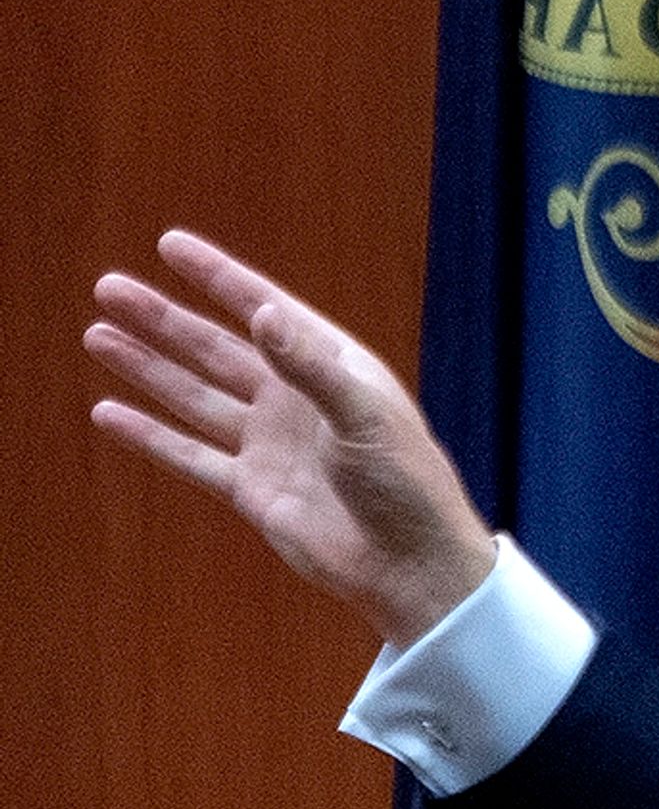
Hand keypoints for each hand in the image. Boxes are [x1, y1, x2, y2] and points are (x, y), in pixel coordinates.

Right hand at [85, 232, 496, 647]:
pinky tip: (109, 413)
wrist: (410, 565)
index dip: (217, 277)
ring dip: (147, 367)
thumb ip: (312, 368)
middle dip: (163, 318)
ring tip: (98, 334)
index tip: (170, 244)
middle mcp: (295, 399)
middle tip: (109, 286)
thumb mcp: (365, 417)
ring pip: (193, 395)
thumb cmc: (408, 483)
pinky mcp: (252, 489)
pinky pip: (190, 455)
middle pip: (214, 348)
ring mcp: (270, 443)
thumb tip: (263, 313)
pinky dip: (150, 436)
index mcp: (332, 367)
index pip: (264, 309)